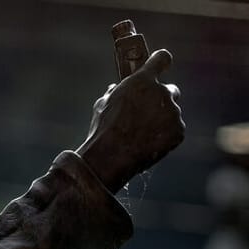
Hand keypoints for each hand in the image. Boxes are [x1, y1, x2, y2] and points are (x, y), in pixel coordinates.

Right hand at [75, 49, 184, 192]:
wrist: (111, 157)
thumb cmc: (104, 130)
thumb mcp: (103, 104)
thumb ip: (116, 92)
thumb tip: (115, 89)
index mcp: (142, 81)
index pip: (161, 58)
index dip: (160, 61)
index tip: (160, 63)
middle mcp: (162, 93)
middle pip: (170, 90)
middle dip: (161, 98)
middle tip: (147, 111)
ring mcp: (173, 113)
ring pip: (171, 112)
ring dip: (161, 119)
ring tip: (142, 134)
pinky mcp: (178, 131)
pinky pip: (174, 130)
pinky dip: (165, 135)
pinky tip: (148, 143)